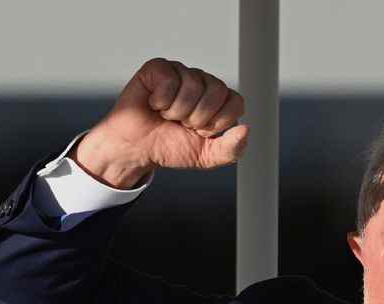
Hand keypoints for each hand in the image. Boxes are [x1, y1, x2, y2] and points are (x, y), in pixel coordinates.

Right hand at [72, 58, 248, 188]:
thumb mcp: (207, 157)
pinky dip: (160, 100)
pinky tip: (154, 104)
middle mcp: (203, 82)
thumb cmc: (171, 147)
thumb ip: (232, 149)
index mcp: (218, 101)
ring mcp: (181, 72)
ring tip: (167, 116)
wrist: (137, 149)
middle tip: (183, 124)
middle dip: (198, 117)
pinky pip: (169, 79)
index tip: (201, 132)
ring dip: (177, 111)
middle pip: (217, 90)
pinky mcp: (158, 68)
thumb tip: (246, 128)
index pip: (236, 102)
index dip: (218, 122)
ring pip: (193, 85)